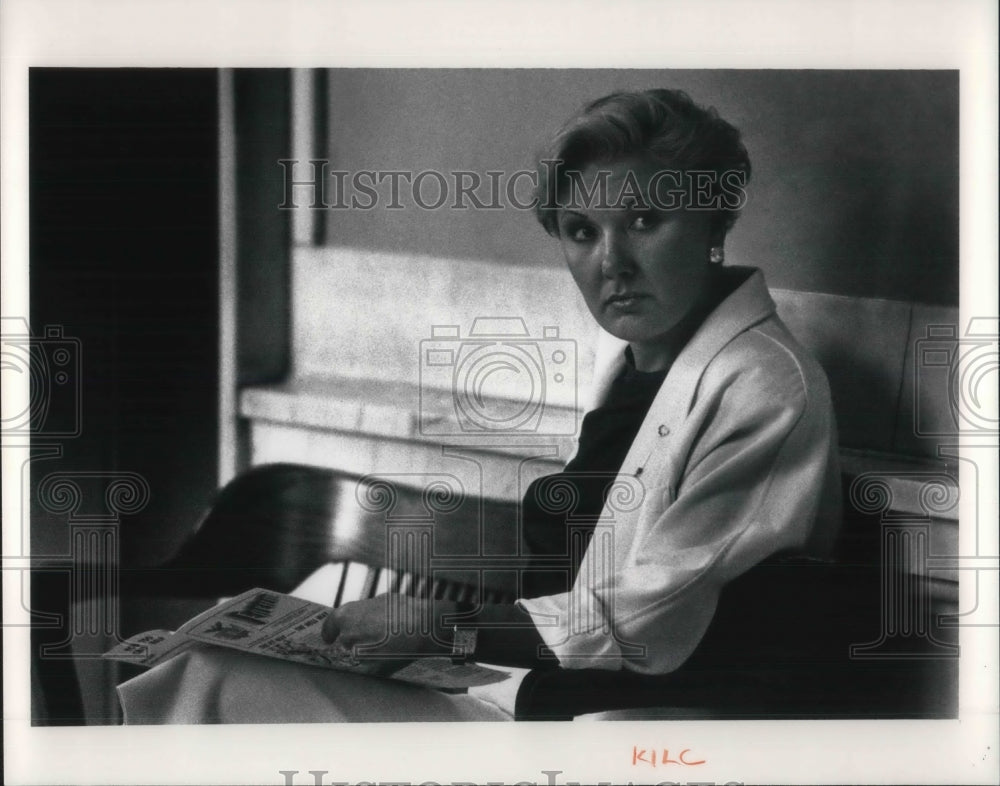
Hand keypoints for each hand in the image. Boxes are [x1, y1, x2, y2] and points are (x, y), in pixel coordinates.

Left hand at [321, 595, 452, 659]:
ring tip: (388, 643)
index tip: (330, 637)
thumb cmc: (404, 610)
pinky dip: (377, 662)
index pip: (329, 626)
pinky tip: (391, 654)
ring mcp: (358, 654)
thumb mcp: (381, 601)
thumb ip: (366, 610)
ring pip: (358, 654)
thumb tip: (364, 616)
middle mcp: (347, 635)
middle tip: (375, 635)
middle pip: (346, 640)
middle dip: (357, 639)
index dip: (330, 631)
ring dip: (369, 650)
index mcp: (346, 615)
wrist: (422, 627)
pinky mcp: (371, 669)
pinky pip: (369, 667)